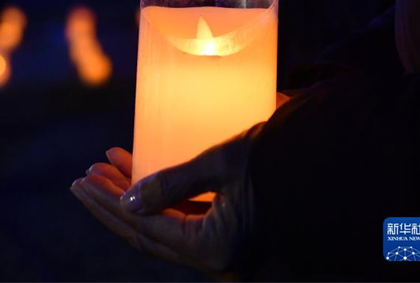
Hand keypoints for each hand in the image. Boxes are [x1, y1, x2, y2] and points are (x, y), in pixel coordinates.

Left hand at [70, 126, 263, 277]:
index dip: (109, 202)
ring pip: (165, 230)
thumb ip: (172, 182)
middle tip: (85, 177)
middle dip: (113, 204)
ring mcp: (228, 252)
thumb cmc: (281, 160)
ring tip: (109, 168)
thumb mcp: (223, 163)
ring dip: (135, 200)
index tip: (84, 179)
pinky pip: (186, 223)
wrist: (335, 172)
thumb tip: (126, 199)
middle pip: (148, 235)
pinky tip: (148, 176)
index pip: (144, 227)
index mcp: (214, 249)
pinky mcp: (234, 236)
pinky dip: (162, 201)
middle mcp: (219, 260)